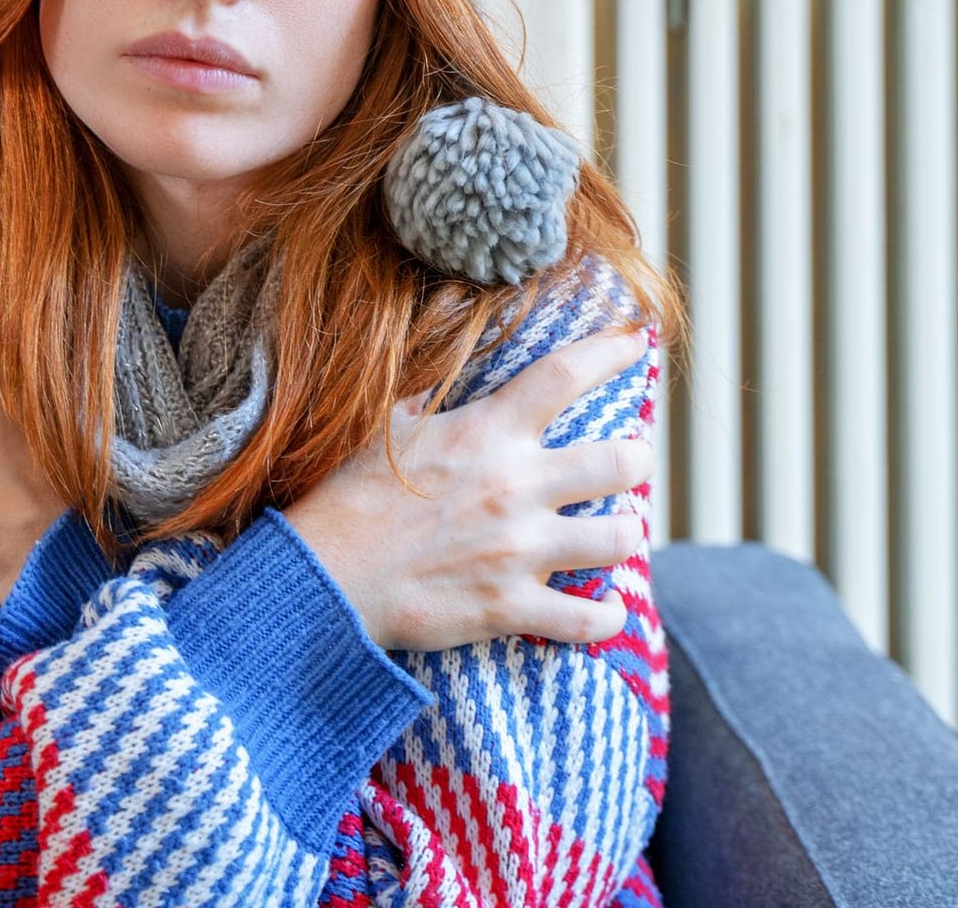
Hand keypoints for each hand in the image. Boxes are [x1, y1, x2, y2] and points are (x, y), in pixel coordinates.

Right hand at [285, 325, 654, 652]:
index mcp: (486, 432)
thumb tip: (446, 359)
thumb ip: (432, 394)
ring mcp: (518, 550)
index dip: (610, 352)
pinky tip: (607, 607)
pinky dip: (606, 616)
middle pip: (621, 461)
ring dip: (624, 533)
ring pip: (619, 536)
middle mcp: (515, 486)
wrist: (321, 577)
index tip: (636, 340)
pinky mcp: (510, 606)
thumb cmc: (349, 497)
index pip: (564, 375)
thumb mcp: (390, 426)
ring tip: (614, 533)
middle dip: (636, 459)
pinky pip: (589, 618)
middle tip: (629, 463)